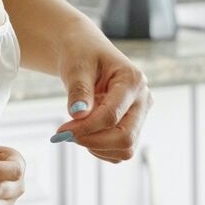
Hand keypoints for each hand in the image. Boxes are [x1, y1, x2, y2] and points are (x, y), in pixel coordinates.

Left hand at [51, 38, 148, 163]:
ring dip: (96, 147)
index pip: (112, 116)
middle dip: (92, 141)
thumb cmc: (81, 54)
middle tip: (65, 135)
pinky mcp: (133, 126)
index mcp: (133, 80)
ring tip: (75, 129)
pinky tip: (85, 132)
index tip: (61, 130)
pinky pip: (119, 151)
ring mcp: (140, 115)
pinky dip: (100, 149)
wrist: (85, 53)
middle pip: (125, 138)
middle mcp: (143, 99)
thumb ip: (79, 90)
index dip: (85, 128)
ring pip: (125, 149)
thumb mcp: (76, 66)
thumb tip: (78, 115)